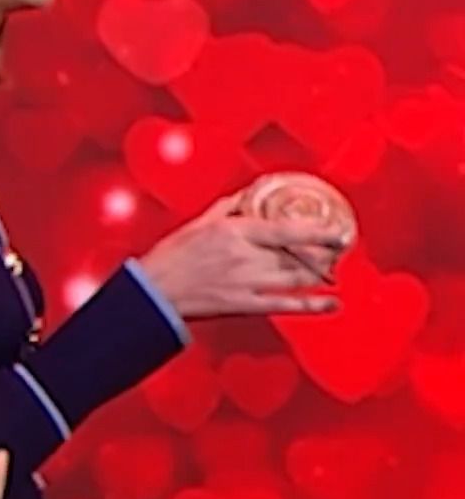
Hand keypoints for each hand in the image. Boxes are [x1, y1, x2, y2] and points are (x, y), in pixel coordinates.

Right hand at [137, 194, 343, 319]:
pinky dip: (312, 306)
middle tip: (343, 247)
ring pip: (296, 278)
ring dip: (322, 274)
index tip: (338, 229)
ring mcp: (247, 283)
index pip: (286, 230)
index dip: (318, 231)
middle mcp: (246, 257)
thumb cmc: (173, 256)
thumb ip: (231, 206)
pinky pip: (285, 305)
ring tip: (338, 268)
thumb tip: (252, 192)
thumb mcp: (201, 222)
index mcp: (236, 232)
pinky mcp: (244, 305)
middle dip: (325, 252)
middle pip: (297, 255)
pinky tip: (332, 304)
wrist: (155, 292)